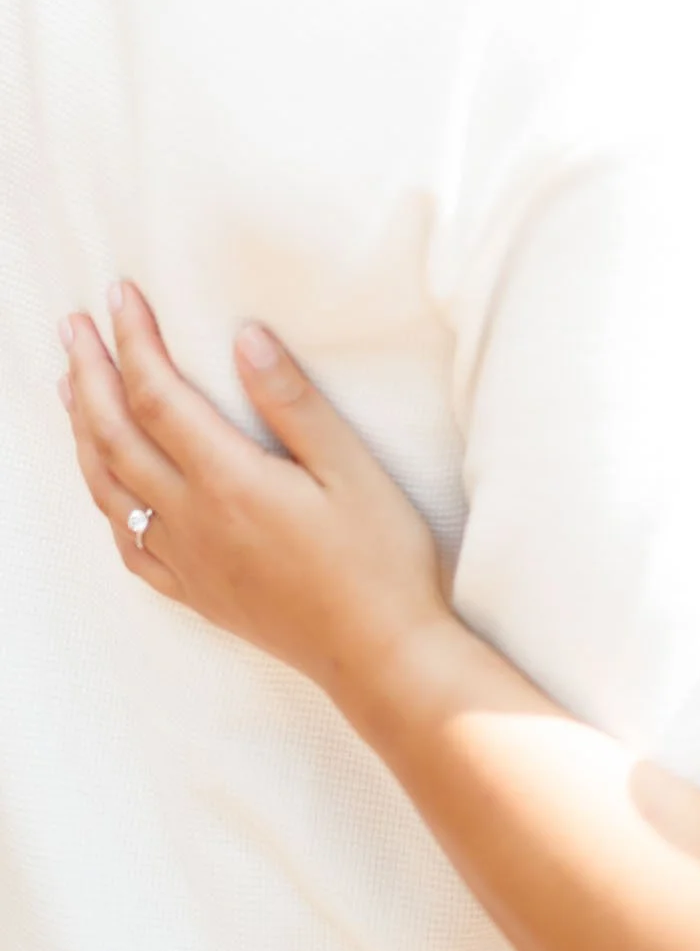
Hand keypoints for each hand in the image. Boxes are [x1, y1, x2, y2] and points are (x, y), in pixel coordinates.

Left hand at [60, 285, 449, 703]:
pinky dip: (103, 499)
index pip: (158, 396)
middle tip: (72, 326)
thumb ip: (293, 402)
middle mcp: (192, 520)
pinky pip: (126, 541)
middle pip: (116, 436)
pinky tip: (104, 484)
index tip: (119, 295)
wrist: (378, 655)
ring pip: (108, 486)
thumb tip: (245, 337)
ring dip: (83, 429)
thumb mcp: (352, 469)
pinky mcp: (196, 591)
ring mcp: (187, 560)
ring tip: (69, 386)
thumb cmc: (380, 559)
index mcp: (229, 481)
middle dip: (90, 374)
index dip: (133, 341)